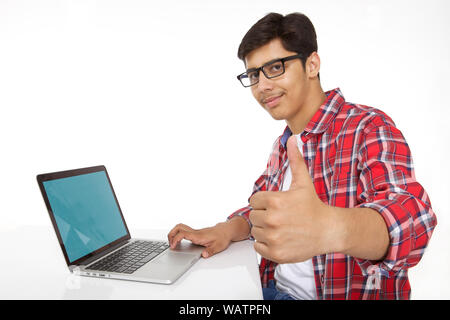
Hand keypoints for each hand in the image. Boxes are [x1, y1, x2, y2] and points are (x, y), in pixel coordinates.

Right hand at [167, 223, 232, 257]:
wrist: (226, 230)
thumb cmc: (222, 237)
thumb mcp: (218, 246)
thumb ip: (210, 251)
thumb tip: (204, 255)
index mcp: (198, 236)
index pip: (183, 233)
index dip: (175, 239)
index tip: (173, 246)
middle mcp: (195, 232)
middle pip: (178, 227)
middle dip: (171, 234)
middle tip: (169, 244)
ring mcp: (195, 232)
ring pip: (180, 227)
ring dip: (173, 234)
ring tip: (172, 243)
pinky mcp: (195, 233)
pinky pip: (183, 231)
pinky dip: (178, 235)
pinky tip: (179, 243)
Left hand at [249, 135, 337, 262]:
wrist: (329, 231)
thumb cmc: (314, 207)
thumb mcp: (303, 182)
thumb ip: (295, 160)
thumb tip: (292, 139)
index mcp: (274, 201)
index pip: (254, 201)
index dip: (264, 203)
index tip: (278, 206)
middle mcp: (272, 220)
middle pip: (254, 217)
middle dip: (265, 216)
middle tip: (282, 218)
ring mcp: (274, 238)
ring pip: (256, 232)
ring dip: (265, 231)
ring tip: (283, 228)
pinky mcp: (276, 253)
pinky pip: (258, 247)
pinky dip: (266, 245)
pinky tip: (281, 239)